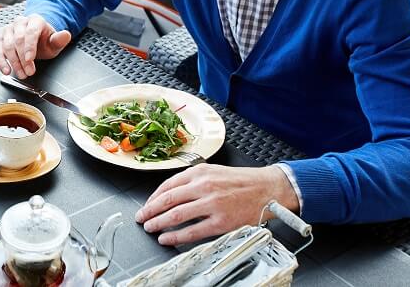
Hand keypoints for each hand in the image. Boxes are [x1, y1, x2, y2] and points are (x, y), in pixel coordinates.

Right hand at [0, 14, 72, 77]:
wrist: (36, 38)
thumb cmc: (44, 40)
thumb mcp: (54, 41)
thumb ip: (59, 40)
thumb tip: (66, 35)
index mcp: (35, 20)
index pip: (30, 32)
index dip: (29, 46)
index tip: (30, 59)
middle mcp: (20, 23)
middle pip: (18, 40)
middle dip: (23, 58)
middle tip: (29, 71)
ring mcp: (9, 30)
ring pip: (7, 45)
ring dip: (14, 62)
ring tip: (22, 74)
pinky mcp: (1, 39)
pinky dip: (1, 62)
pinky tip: (6, 70)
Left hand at [135, 164, 299, 244]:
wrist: (267, 189)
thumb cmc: (241, 181)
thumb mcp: (213, 171)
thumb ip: (192, 180)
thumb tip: (170, 193)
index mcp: (200, 172)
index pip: (168, 185)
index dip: (153, 197)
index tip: (146, 205)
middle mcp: (204, 186)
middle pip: (168, 199)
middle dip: (150, 210)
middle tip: (141, 218)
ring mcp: (212, 204)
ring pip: (176, 215)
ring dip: (158, 222)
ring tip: (150, 228)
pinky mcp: (221, 221)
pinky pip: (192, 231)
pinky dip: (176, 236)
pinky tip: (167, 238)